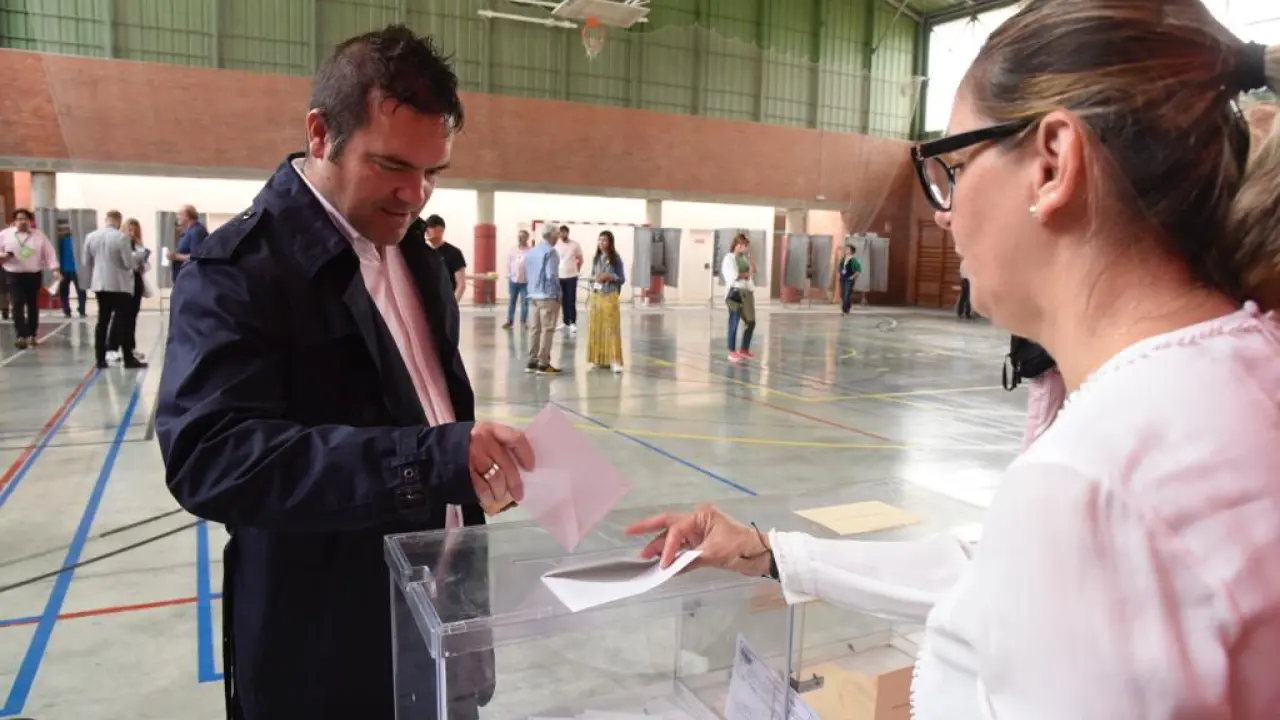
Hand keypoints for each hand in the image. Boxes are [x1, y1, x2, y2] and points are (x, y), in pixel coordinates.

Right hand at [468, 422, 534, 508]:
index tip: (530, 468)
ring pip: (496, 478)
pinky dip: (487, 497)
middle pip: (507, 464)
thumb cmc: (462, 445)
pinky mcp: (463, 471)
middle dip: (515, 483)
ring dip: (501, 492)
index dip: (526, 454)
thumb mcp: (480, 436)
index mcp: (490, 429)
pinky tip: (489, 501)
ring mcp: (472, 456)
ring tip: (500, 497)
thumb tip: (518, 466)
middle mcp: (483, 440)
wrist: (430, 451)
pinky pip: (481, 487)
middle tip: (519, 494)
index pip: (516, 438)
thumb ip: (497, 445)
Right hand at [625, 504, 770, 575]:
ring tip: (644, 557)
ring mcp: (699, 533)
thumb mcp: (715, 553)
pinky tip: (662, 564)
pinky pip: (682, 549)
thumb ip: (690, 559)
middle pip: (668, 524)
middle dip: (649, 529)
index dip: (666, 546)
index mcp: (701, 515)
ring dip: (660, 547)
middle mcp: (697, 521)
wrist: (761, 556)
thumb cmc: (741, 548)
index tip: (662, 564)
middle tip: (628, 532)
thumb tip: (670, 569)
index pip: (676, 529)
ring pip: (674, 538)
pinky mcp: (702, 545)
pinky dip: (673, 556)